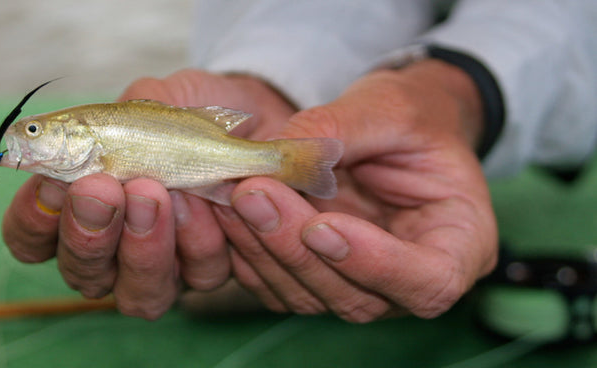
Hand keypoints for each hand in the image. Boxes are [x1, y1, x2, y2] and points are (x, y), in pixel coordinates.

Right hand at [1, 69, 296, 318]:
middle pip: (80, 273)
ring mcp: (158, 270)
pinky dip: (201, 235)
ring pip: (137, 293)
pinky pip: (198, 275)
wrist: (255, 121)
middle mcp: (111, 253)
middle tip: (104, 187)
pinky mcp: (206, 273)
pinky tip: (209, 198)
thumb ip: (109, 118)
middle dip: (88, 233)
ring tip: (158, 192)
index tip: (50, 182)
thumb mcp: (146, 99)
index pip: (31, 238)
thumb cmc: (185, 115)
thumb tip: (58, 132)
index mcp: (76, 211)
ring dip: (144, 243)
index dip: (33, 221)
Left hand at [218, 60, 498, 321]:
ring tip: (229, 192)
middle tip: (252, 192)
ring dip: (261, 247)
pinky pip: (273, 280)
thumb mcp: (393, 107)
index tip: (323, 225)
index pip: (429, 282)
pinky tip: (222, 205)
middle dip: (295, 246)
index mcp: (458, 245)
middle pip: (354, 295)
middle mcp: (408, 280)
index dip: (375, 264)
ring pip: (305, 293)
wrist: (390, 130)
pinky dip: (244, 247)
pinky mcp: (312, 278)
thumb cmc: (412, 119)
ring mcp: (357, 286)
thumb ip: (344, 128)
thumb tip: (283, 151)